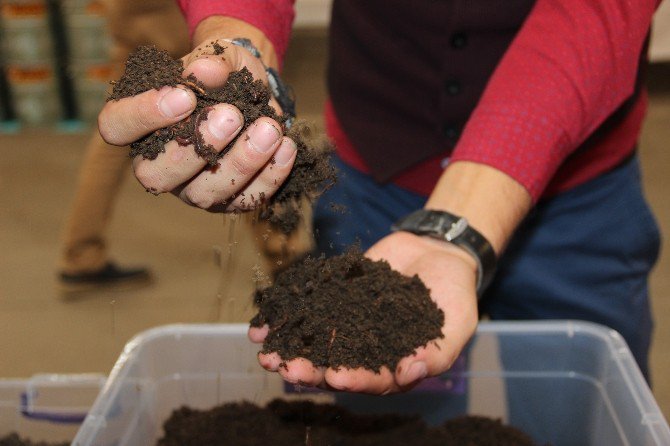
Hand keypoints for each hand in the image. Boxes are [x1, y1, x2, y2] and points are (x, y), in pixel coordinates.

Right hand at [98, 35, 296, 211]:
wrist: (255, 91)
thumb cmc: (223, 75)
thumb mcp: (218, 58)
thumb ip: (210, 63)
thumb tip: (206, 72)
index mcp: (140, 125)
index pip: (117, 127)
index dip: (144, 115)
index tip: (184, 96)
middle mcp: (158, 164)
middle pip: (156, 175)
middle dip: (195, 148)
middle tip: (230, 116)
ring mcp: (192, 188)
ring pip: (204, 194)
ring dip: (241, 163)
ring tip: (269, 129)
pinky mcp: (229, 201)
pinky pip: (245, 200)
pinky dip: (270, 175)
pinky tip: (286, 147)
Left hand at [248, 231, 478, 393]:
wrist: (438, 253)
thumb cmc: (453, 295)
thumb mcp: (455, 324)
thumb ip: (436, 353)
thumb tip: (411, 374)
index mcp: (393, 365)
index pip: (371, 378)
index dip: (354, 379)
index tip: (336, 378)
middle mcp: (365, 349)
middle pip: (333, 364)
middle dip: (308, 368)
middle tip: (286, 369)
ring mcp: (347, 323)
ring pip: (314, 340)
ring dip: (289, 347)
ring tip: (265, 352)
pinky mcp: (335, 297)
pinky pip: (308, 307)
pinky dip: (287, 315)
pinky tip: (263, 322)